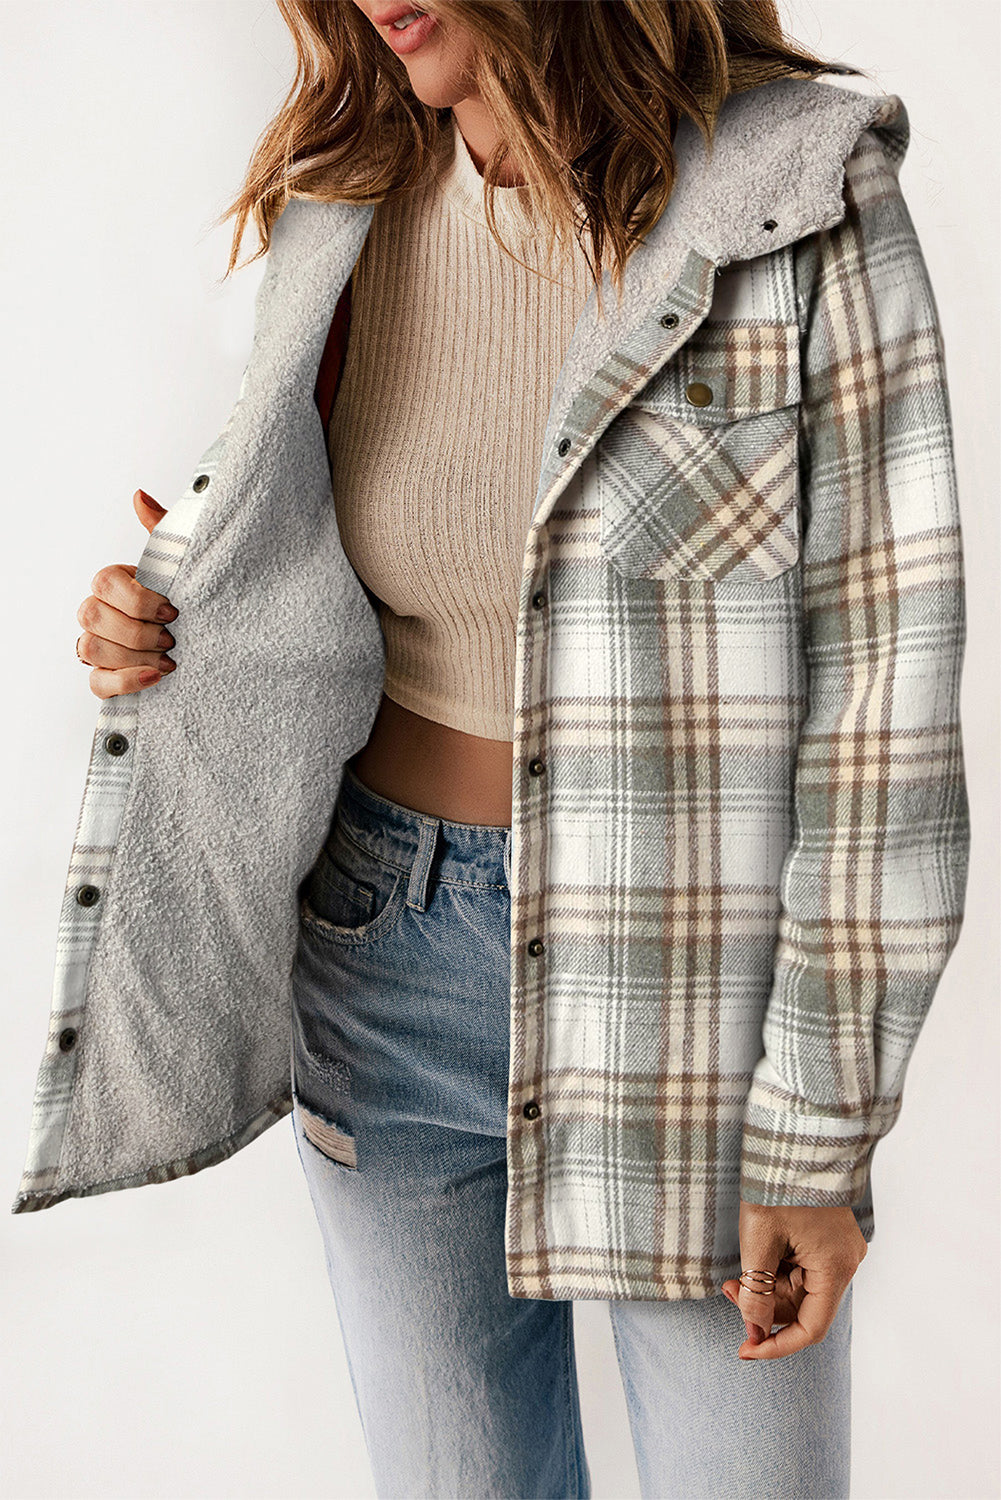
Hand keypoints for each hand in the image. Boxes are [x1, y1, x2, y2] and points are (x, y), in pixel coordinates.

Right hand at [76, 489, 178, 698]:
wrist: (206, 639)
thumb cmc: (188, 599)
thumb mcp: (181, 566)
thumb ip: (163, 531)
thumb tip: (140, 496)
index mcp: (113, 584)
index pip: (104, 583)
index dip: (137, 599)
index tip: (173, 611)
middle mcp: (98, 614)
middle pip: (92, 617)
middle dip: (136, 630)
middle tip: (172, 637)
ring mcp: (98, 647)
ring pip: (91, 649)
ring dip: (134, 655)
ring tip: (169, 659)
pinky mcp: (105, 678)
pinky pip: (97, 683)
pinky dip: (126, 681)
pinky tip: (157, 676)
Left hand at [720, 1200, 866, 1360]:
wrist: (793, 1136)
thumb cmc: (776, 1184)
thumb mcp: (758, 1240)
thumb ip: (755, 1291)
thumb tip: (754, 1333)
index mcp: (836, 1267)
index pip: (810, 1328)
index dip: (776, 1345)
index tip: (744, 1350)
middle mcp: (846, 1262)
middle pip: (803, 1308)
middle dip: (763, 1306)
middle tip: (728, 1288)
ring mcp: (840, 1250)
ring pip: (801, 1289)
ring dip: (767, 1287)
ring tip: (736, 1273)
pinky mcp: (830, 1238)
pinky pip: (804, 1269)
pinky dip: (778, 1270)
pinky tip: (757, 1257)